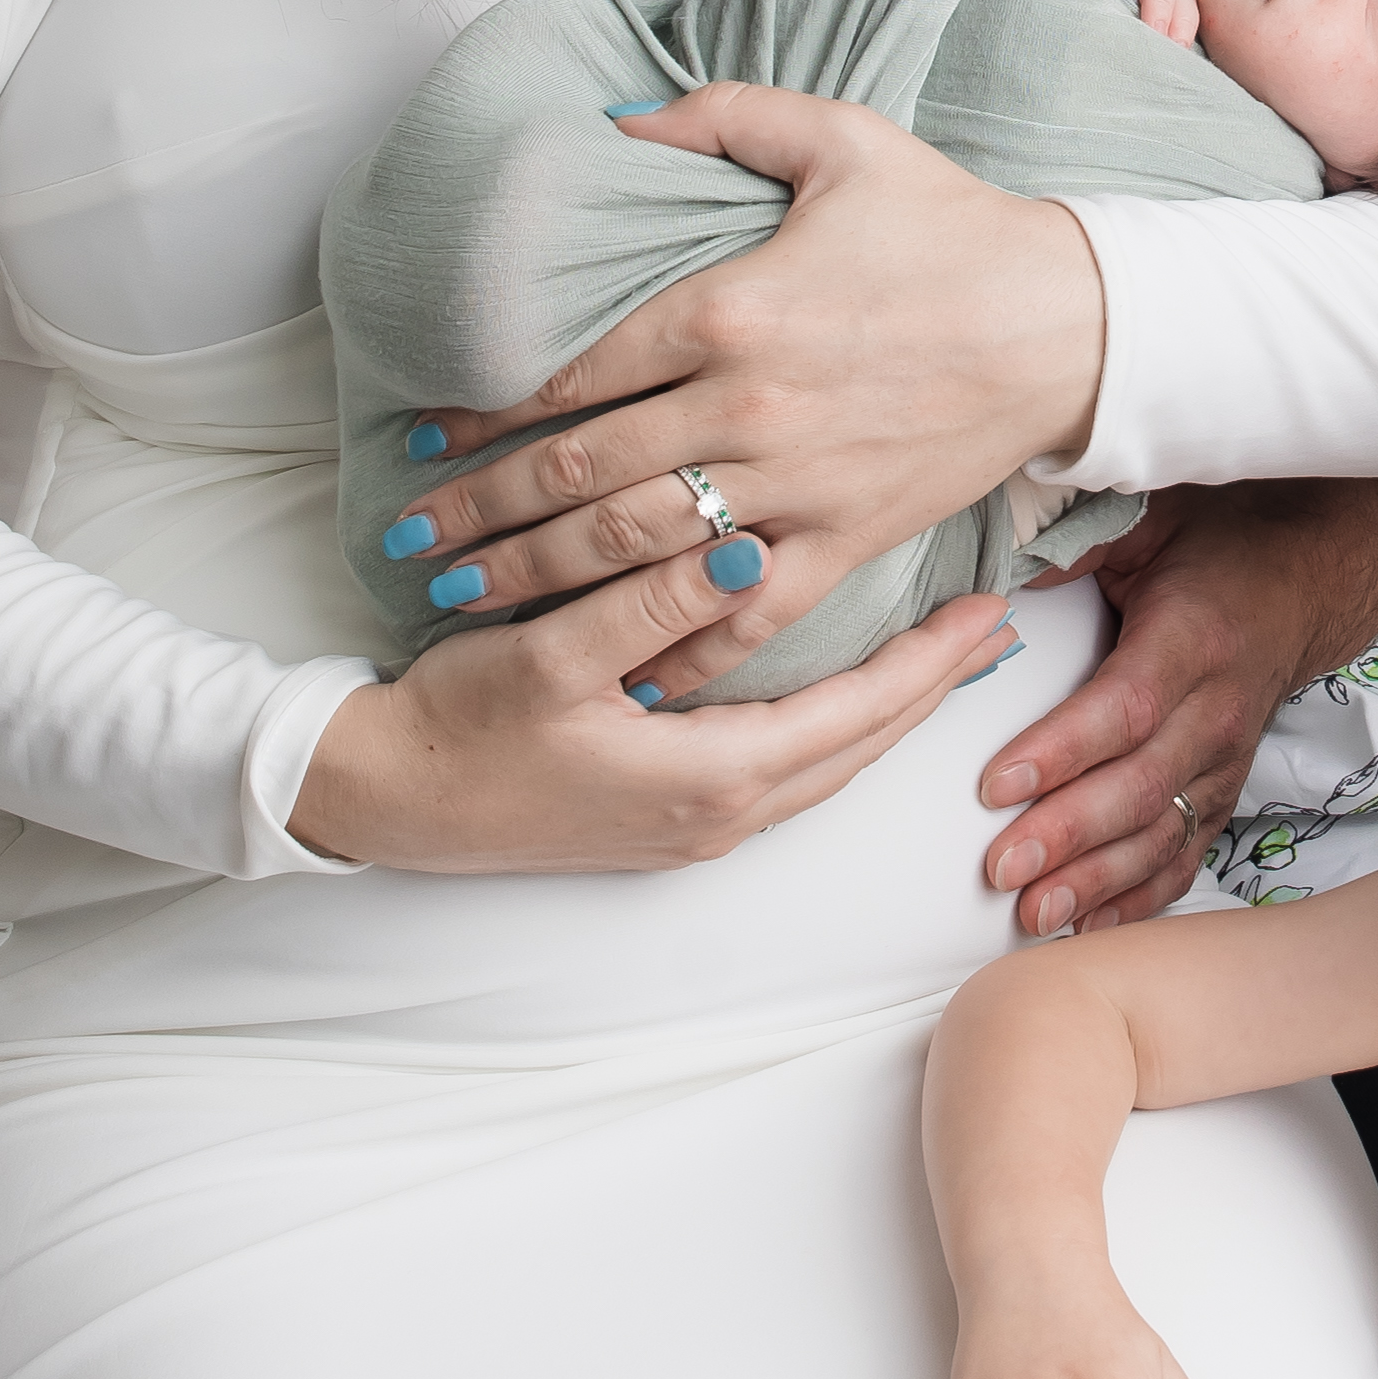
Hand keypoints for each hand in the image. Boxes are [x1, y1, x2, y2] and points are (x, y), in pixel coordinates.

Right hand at [291, 558, 1022, 871]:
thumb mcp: (550, 654)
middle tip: (992, 628)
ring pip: (825, 764)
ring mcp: (691, 826)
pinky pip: (783, 769)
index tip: (990, 610)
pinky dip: (829, 727)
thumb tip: (745, 552)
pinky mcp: (663, 818)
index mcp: (710, 777)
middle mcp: (718, 815)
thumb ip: (648, 598)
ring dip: (882, 712)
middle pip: (859, 748)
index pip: (857, 715)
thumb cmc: (461, 727)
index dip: (928, 661)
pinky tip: (836, 694)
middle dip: (928, 689)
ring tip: (933, 658)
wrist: (385, 803)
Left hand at [362, 88, 1105, 697]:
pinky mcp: (849, 541)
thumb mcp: (839, 137)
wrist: (1073, 322)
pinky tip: (618, 672)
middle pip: (580, 476)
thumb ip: (719, 117)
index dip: (485, 410)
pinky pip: (745, 614)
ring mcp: (797, 486)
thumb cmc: (956, 227)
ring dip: (540, 582)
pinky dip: (678, 649)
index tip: (424, 434)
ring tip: (464, 599)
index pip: (572, 372)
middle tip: (410, 540)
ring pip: (638, 551)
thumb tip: (615, 115)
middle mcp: (748, 409)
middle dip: (482, 513)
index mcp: (731, 309)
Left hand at [975, 496, 1331, 938]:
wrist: (1304, 584)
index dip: (1062, 751)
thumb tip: (997, 579)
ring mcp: (1227, 761)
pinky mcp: (1224, 793)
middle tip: (1002, 868)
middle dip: (1070, 834)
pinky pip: (1184, 856)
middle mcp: (1218, 711)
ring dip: (1097, 880)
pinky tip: (1087, 926)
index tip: (995, 784)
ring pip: (1162, 834)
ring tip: (1033, 913)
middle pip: (1142, 787)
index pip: (1127, 707)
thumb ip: (1078, 544)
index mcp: (1194, 638)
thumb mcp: (1153, 520)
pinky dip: (1138, 899)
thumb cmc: (1217, 548)